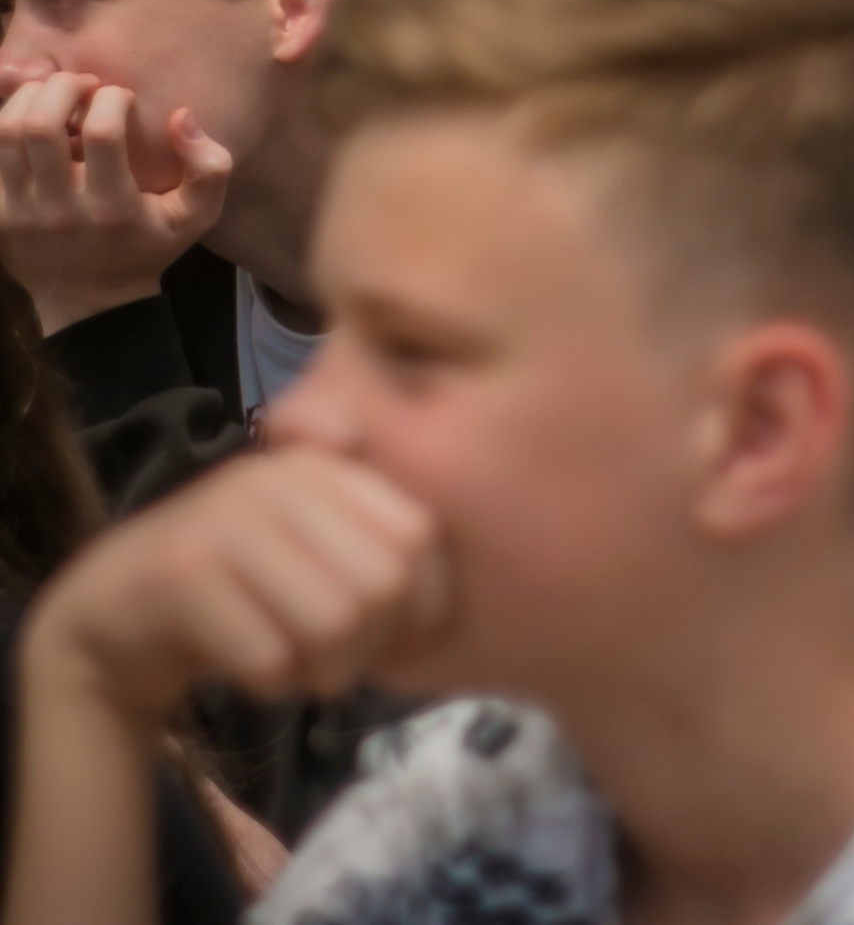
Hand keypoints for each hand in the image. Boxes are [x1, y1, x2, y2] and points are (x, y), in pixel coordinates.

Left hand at [0, 73, 231, 336]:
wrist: (91, 302)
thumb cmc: (148, 248)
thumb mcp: (197, 216)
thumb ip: (210, 167)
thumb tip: (181, 117)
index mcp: (111, 208)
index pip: (102, 133)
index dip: (113, 99)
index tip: (123, 98)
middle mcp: (58, 209)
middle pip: (40, 125)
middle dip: (62, 88)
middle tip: (83, 84)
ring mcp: (18, 211)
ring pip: (6, 132)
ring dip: (28, 98)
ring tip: (53, 95)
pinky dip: (7, 121)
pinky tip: (30, 118)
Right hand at [23, 447, 449, 728]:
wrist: (110, 617)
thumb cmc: (241, 593)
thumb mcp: (318, 557)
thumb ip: (383, 560)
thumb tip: (446, 617)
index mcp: (327, 467)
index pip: (422, 536)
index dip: (426, 604)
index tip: (401, 639)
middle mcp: (280, 477)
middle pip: (384, 585)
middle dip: (372, 648)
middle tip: (338, 663)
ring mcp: (226, 517)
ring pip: (335, 622)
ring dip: (324, 672)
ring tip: (298, 665)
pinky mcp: (180, 571)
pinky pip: (271, 656)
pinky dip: (272, 684)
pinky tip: (252, 669)